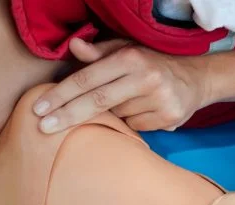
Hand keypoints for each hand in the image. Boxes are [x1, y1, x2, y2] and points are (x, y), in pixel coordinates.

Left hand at [33, 38, 207, 131]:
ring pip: (115, 117)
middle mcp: (145, 77)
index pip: (86, 78)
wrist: (195, 79)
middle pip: (96, 101)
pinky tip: (139, 111)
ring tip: (125, 102)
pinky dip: (128, 123)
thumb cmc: (150, 64)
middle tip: (42, 127)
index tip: (39, 108)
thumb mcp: (125, 51)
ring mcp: (159, 99)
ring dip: (109, 115)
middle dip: (66, 115)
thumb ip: (97, 53)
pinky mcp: (168, 117)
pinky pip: (133, 127)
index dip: (60, 94)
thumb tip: (73, 45)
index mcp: (130, 58)